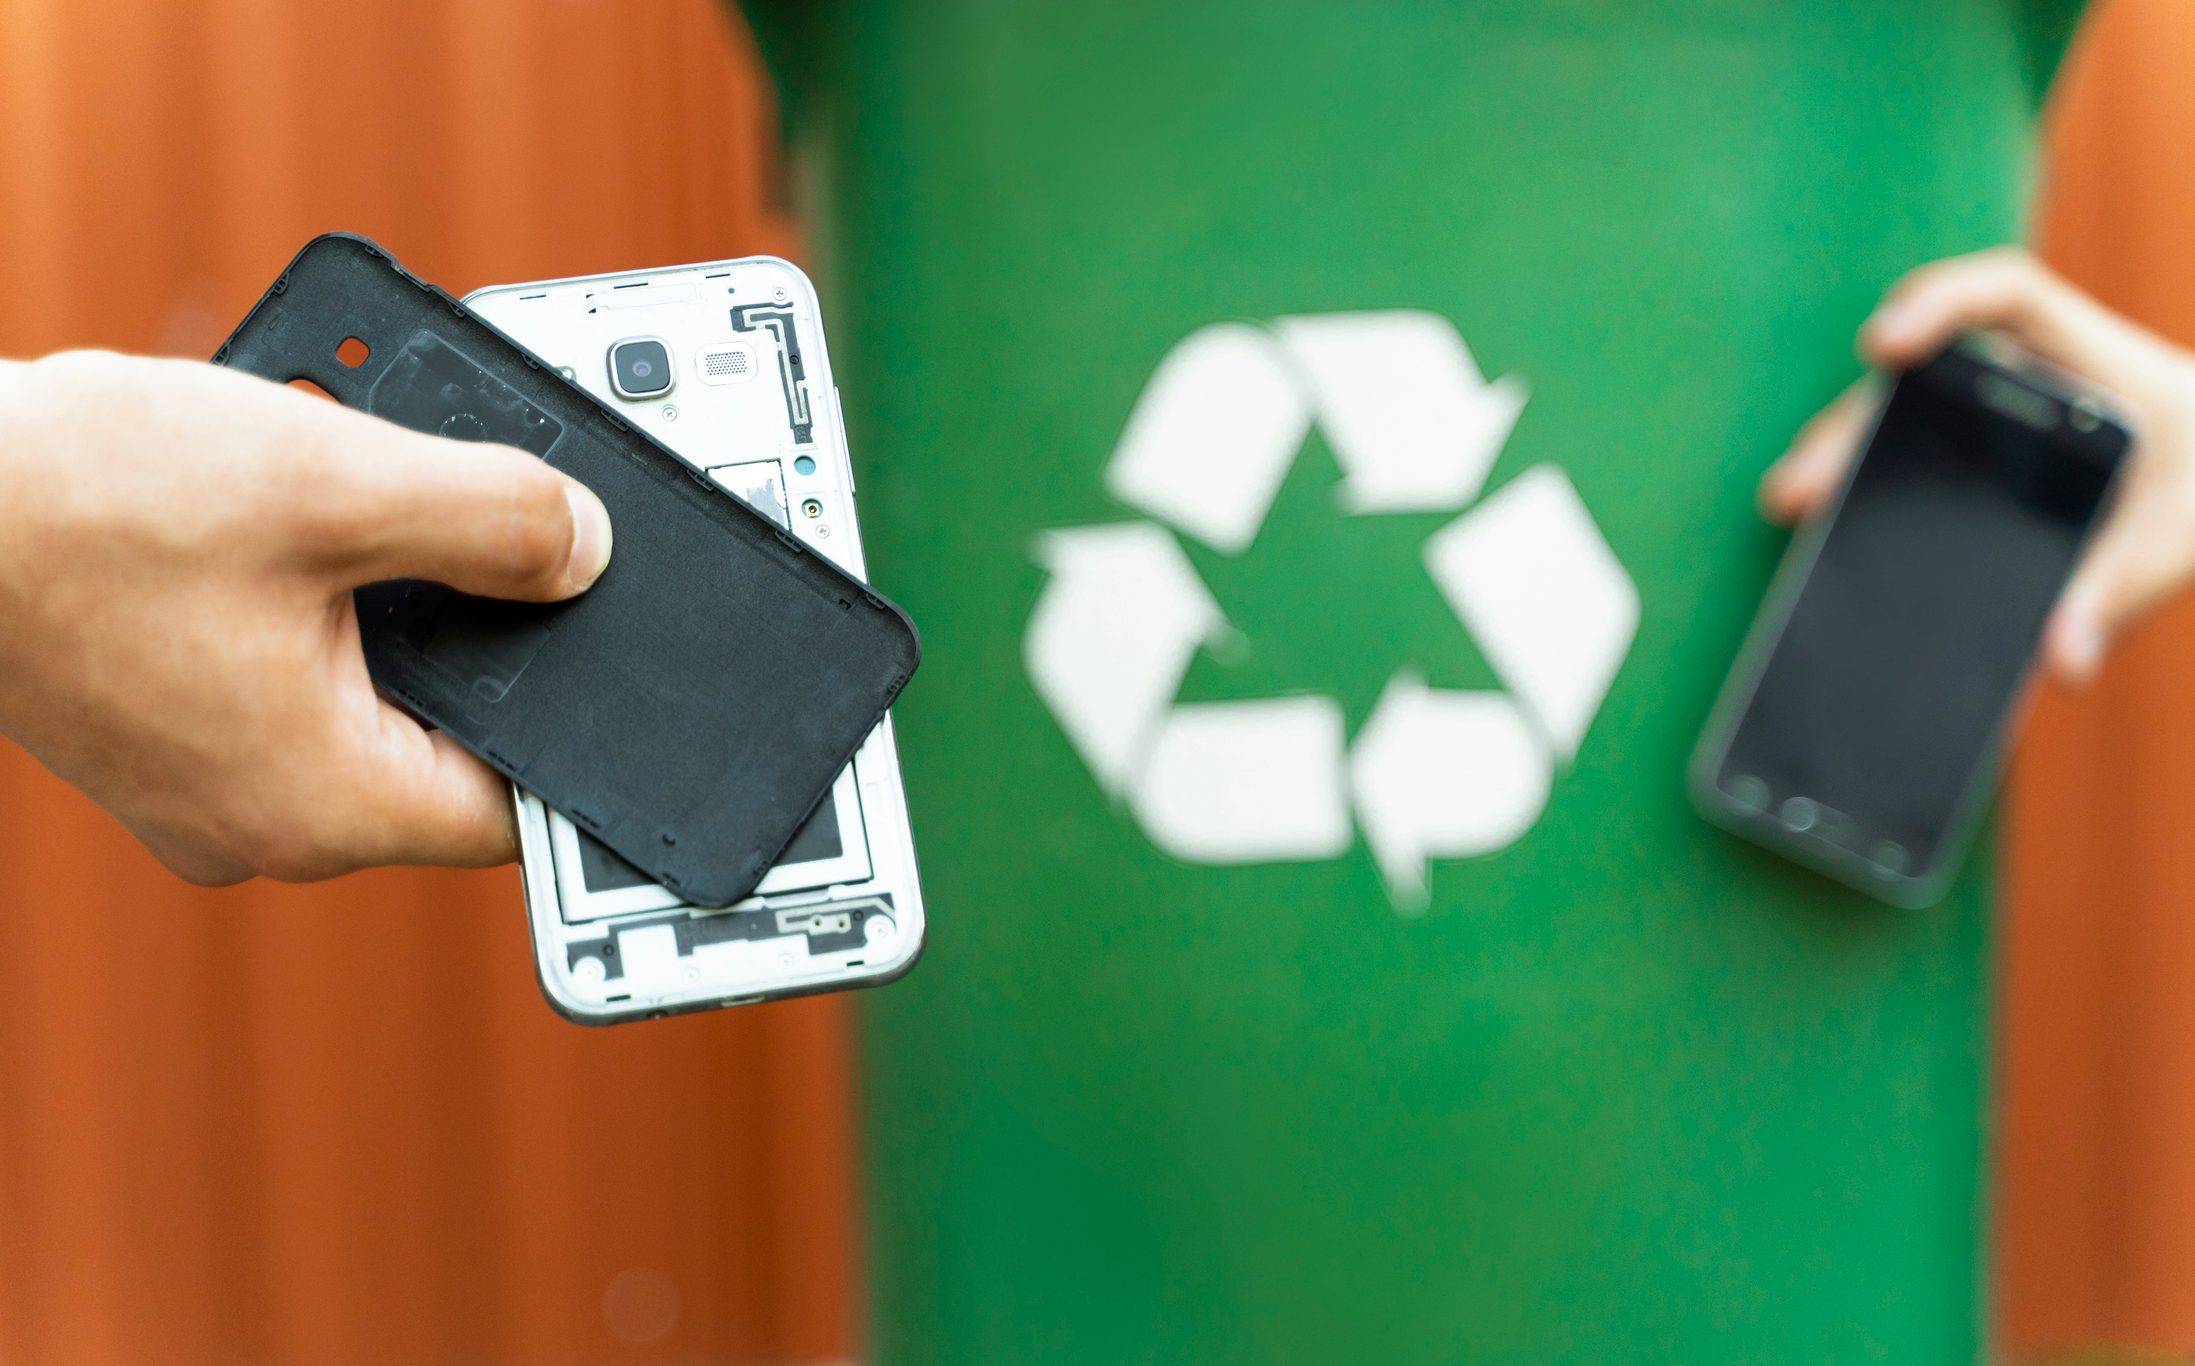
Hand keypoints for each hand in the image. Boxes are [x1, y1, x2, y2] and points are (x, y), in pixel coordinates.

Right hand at [0, 351, 613, 884]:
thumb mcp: (334, 484)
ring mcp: (207, 786)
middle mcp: (265, 825)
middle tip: (515, 539)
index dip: (580, 727)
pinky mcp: (166, 734)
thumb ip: (492, 520)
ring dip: (397, 607)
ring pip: (366, 701)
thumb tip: (589, 551)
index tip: (617, 656)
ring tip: (389, 513)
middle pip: (448, 742)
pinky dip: (322, 606)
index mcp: (322, 807)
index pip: (520, 805)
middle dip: (485, 637)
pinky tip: (314, 522)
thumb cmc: (79, 501)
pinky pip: (292, 680)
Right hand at [1759, 247, 2194, 684]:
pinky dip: (1863, 488)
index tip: (1880, 345)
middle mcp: (2016, 376)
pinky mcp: (1967, 460)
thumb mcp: (2183, 531)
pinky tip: (1824, 533)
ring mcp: (1983, 415)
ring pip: (1896, 419)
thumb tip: (2064, 663)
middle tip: (1799, 487)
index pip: (2006, 296)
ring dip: (1839, 456)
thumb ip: (2126, 587)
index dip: (1938, 305)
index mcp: (2083, 359)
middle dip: (1850, 426)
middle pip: (1917, 381)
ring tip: (1791, 511)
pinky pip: (1906, 459)